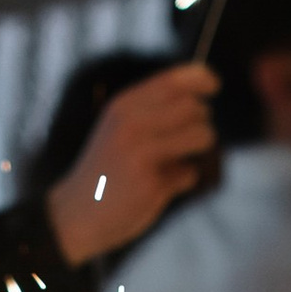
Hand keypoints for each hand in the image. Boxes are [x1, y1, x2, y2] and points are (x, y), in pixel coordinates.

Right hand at [44, 64, 220, 263]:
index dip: (202, 78)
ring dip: (202, 148)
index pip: (174, 79)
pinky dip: (184, 179)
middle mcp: (132, 123)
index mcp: (124, 105)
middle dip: (202, 121)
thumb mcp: (120, 129)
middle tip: (191, 138)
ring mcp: (141, 152)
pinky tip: (163, 186)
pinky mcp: (151, 182)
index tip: (214, 86)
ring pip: (201, 135)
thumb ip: (153, 112)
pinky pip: (190, 172)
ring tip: (183, 159)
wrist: (75, 213)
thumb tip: (202, 100)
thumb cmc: (106, 171)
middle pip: (194, 106)